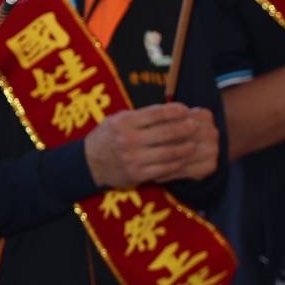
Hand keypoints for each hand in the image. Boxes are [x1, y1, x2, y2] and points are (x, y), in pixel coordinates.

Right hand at [84, 103, 217, 187]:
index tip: (185, 109)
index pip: (156, 113)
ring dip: (185, 147)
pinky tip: (182, 159)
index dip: (174, 111)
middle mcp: (128, 140)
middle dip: (185, 128)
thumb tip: (170, 111)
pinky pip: (164, 168)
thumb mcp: (116, 120)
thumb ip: (140, 116)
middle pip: (166, 132)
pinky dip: (176, 163)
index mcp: (124, 122)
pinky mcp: (137, 174)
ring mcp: (133, 158)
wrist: (88, 163)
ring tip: (193, 143)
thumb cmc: (106, 138)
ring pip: (169, 152)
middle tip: (196, 125)